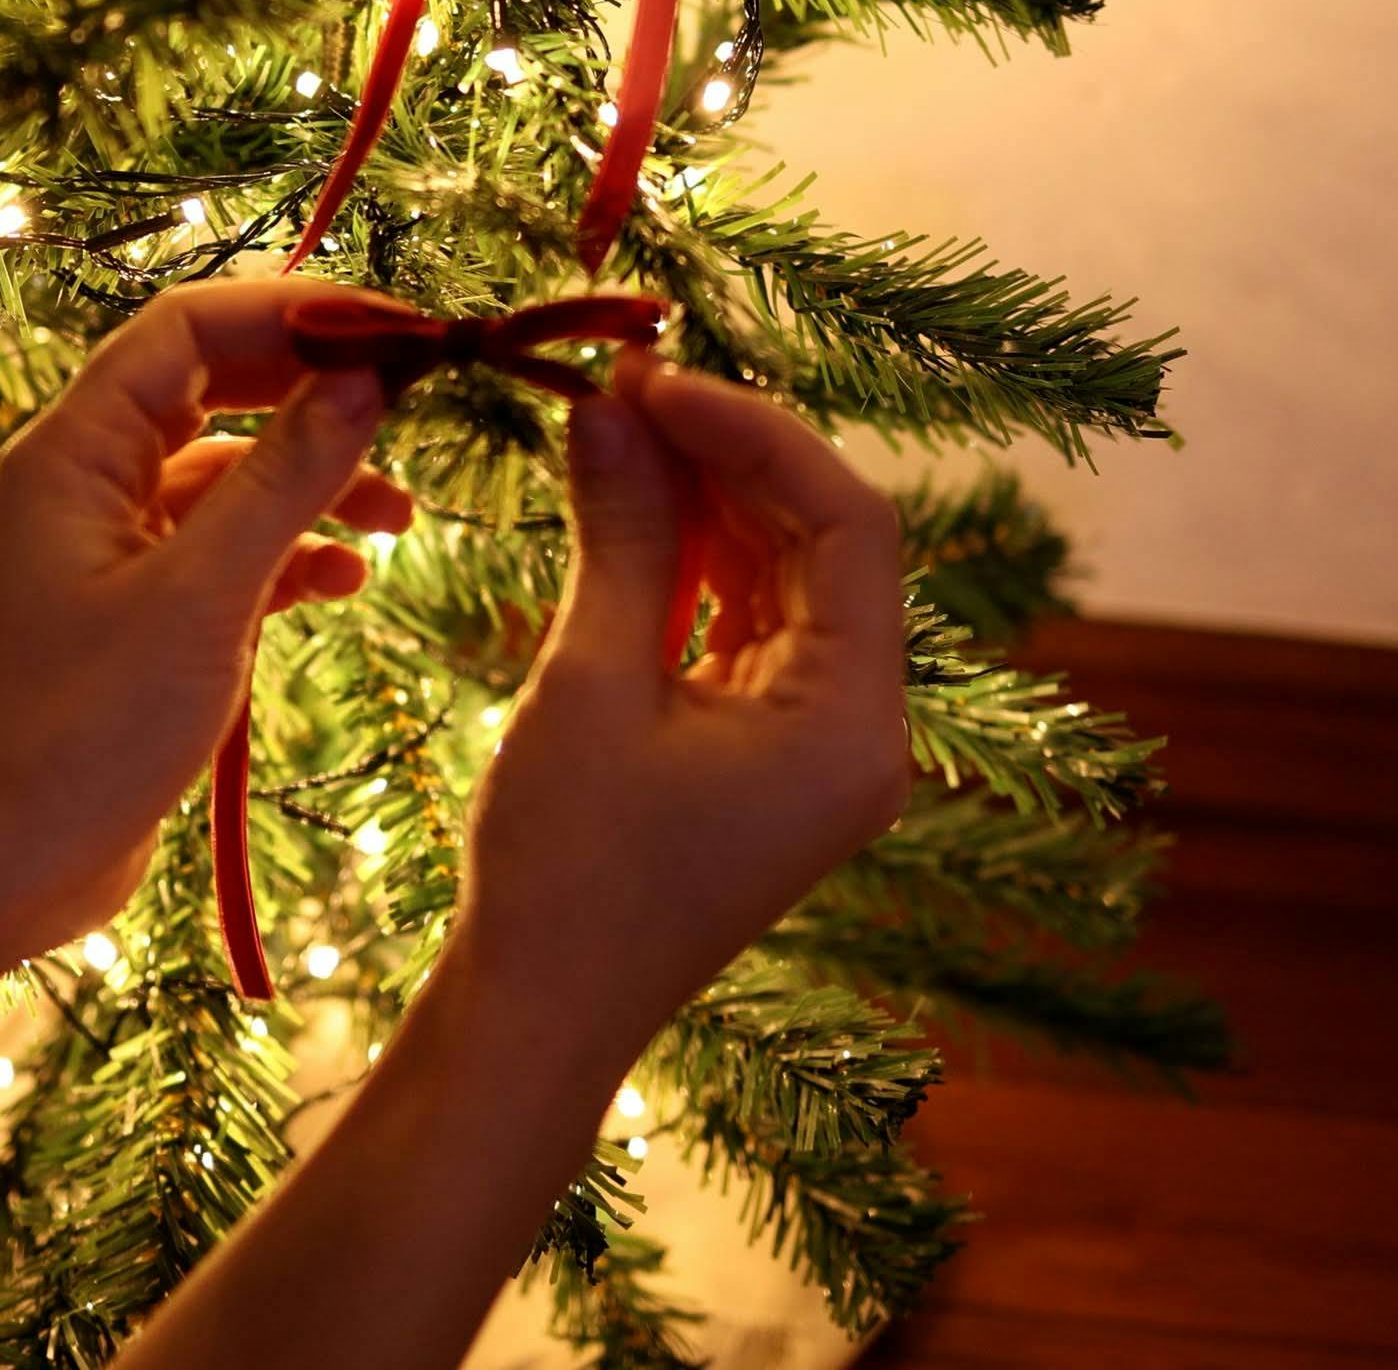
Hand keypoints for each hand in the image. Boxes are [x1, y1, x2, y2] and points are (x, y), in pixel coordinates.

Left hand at [0, 279, 408, 943]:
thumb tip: (365, 379)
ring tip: (402, 517)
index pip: (191, 329)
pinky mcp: (141, 613)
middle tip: (417, 402)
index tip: (399, 332)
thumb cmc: (84, 729)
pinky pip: (228, 549)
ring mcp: (115, 548)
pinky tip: (350, 579)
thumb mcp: (205, 595)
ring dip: (316, 481)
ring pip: (232, 475)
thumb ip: (286, 480)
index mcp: (78, 451)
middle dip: (317, 391)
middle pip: (217, 388)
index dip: (295, 313)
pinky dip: (291, 553)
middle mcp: (90, 481)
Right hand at [444, 352, 912, 1060]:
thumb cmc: (564, 871)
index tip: (656, 379)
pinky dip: (695, 565)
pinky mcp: (766, 758)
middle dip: (730, 457)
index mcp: (854, 725)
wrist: (536, 1018)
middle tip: (621, 387)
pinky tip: (628, 504)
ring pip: (787, 579)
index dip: (759, 432)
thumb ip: (619, 535)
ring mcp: (817, 748)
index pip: (851, 526)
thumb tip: (607, 406)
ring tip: (611, 428)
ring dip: (707, 501)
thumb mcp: (591, 685)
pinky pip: (751, 628)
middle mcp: (862, 734)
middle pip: (826, 545)